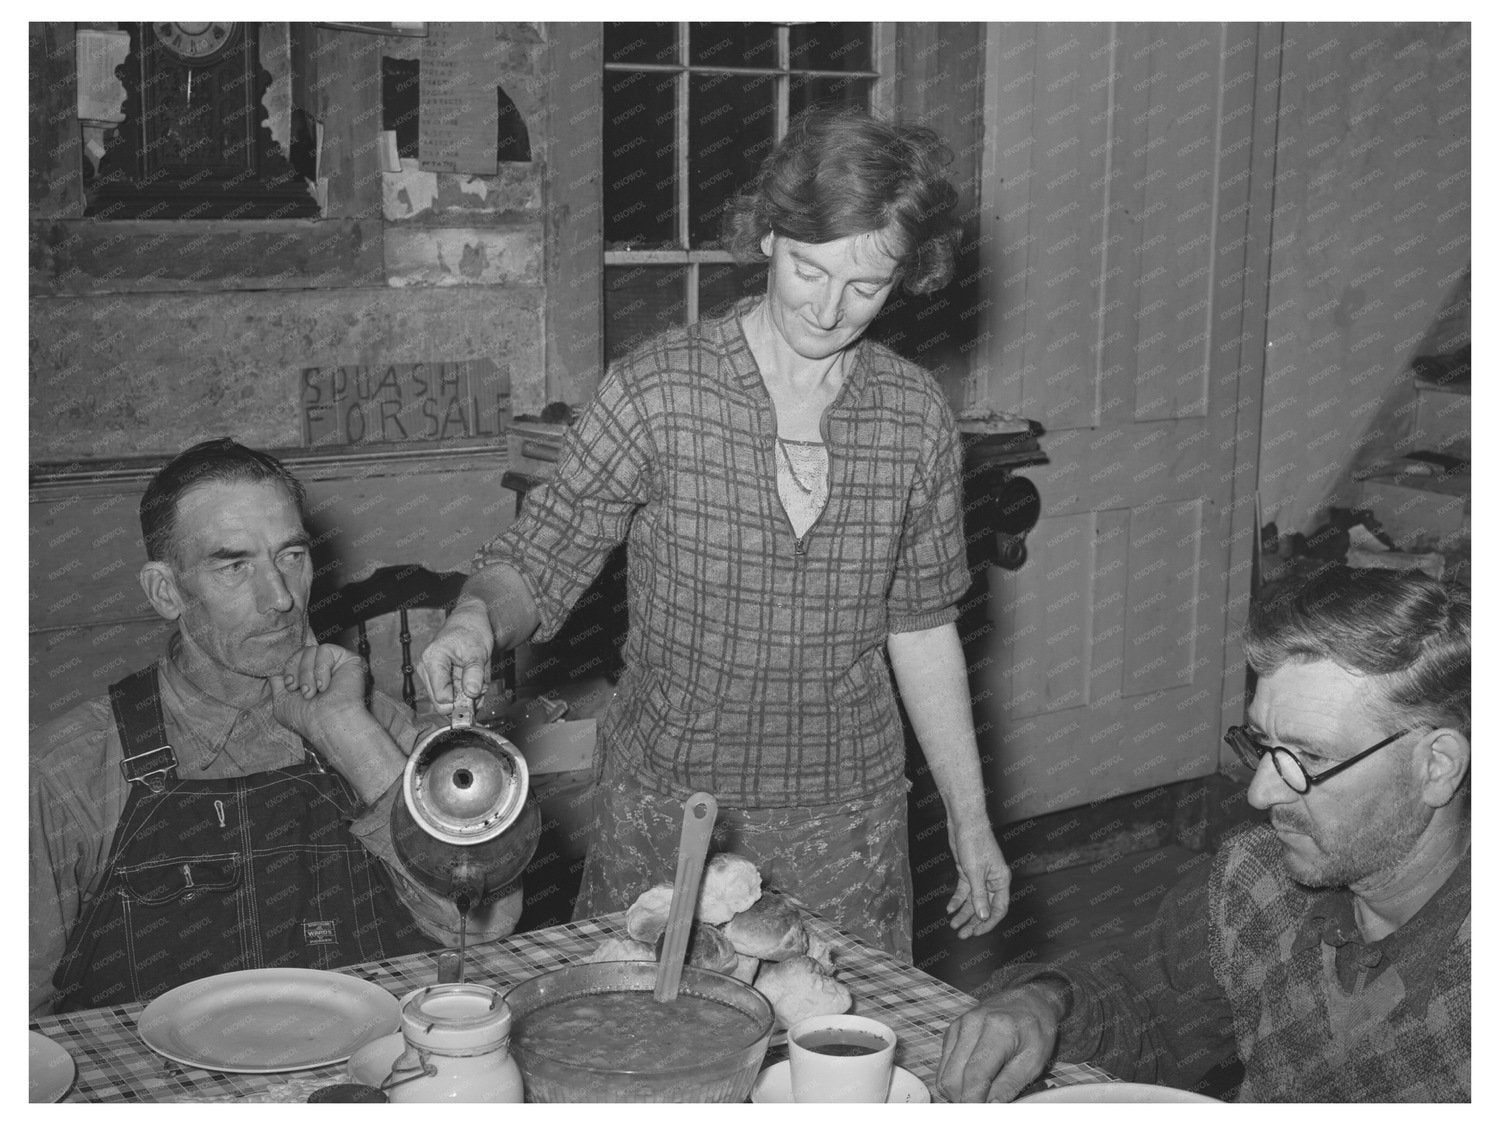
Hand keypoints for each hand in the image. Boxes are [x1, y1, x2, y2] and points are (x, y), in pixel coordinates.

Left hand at [271, 642, 368, 742]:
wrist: (327, 723)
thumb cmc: (306, 718)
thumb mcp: (281, 701)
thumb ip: (277, 682)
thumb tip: (274, 668)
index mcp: (311, 677)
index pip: (295, 658)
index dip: (288, 669)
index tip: (290, 686)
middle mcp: (324, 669)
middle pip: (301, 652)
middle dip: (297, 672)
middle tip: (303, 691)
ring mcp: (337, 663)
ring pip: (311, 650)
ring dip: (307, 673)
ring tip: (314, 692)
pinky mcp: (349, 659)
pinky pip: (325, 649)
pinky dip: (321, 668)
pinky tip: (325, 686)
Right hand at [417, 598, 494, 710]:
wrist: (470, 621)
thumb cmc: (471, 630)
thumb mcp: (478, 650)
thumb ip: (475, 672)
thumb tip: (472, 692)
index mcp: (432, 660)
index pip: (441, 695)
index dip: (460, 700)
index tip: (476, 694)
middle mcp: (427, 669)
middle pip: (441, 702)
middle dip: (463, 701)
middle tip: (480, 690)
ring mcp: (432, 675)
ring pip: (447, 702)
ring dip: (466, 698)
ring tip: (479, 683)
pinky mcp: (439, 679)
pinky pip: (451, 696)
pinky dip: (465, 694)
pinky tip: (475, 683)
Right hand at [937, 982, 1064, 1102]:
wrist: (1028, 1000)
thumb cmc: (1036, 1031)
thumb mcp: (1034, 1062)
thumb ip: (1010, 1085)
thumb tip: (989, 1106)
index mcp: (997, 1030)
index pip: (974, 1076)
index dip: (975, 1102)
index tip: (981, 1114)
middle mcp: (971, 1025)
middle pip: (952, 1079)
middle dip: (965, 1100)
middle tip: (985, 1104)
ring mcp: (958, 1026)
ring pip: (943, 1075)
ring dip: (959, 1091)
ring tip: (982, 1092)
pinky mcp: (952, 1031)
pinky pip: (944, 1066)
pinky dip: (956, 1079)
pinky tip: (975, 1077)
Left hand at [946, 823, 1010, 937]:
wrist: (964, 822)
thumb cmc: (974, 841)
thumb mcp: (975, 872)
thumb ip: (979, 895)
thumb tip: (983, 917)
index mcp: (1001, 880)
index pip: (999, 909)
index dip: (988, 922)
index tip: (977, 932)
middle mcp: (992, 881)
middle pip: (985, 907)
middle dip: (974, 922)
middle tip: (962, 934)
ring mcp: (980, 877)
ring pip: (973, 901)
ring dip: (964, 913)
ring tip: (953, 925)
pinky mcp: (968, 872)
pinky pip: (964, 891)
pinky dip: (957, 900)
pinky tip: (950, 909)